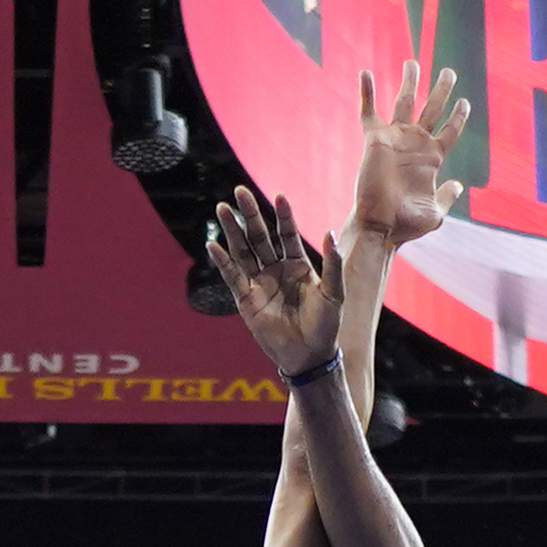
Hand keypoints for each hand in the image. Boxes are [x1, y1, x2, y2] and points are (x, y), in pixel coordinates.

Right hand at [207, 187, 344, 383]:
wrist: (309, 355)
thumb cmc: (325, 326)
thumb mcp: (333, 293)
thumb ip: (332, 264)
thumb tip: (329, 232)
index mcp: (298, 265)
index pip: (287, 234)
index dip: (283, 215)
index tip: (279, 196)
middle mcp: (276, 270)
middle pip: (260, 236)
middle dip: (250, 214)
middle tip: (239, 191)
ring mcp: (259, 283)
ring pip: (242, 251)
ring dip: (232, 230)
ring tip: (222, 208)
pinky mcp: (246, 300)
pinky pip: (232, 277)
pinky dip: (222, 261)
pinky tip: (213, 245)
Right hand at [347, 68, 470, 250]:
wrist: (381, 226)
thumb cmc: (407, 224)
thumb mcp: (436, 212)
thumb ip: (448, 197)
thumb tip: (459, 184)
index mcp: (432, 158)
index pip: (450, 130)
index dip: (458, 116)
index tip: (464, 101)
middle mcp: (415, 144)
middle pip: (432, 109)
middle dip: (441, 90)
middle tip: (449, 71)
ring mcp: (395, 139)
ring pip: (405, 102)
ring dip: (410, 82)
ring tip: (413, 62)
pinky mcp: (375, 140)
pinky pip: (369, 112)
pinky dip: (367, 93)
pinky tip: (366, 72)